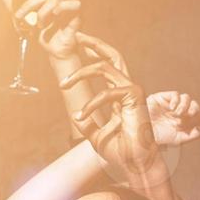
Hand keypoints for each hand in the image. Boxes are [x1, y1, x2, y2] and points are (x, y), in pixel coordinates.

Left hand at [5, 0, 81, 61]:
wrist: (55, 52)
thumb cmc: (46, 36)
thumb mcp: (28, 22)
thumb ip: (18, 9)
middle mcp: (64, 0)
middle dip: (29, 5)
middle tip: (20, 17)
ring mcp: (71, 8)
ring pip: (54, 1)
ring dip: (42, 13)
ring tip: (39, 25)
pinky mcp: (78, 16)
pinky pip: (72, 6)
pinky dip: (61, 8)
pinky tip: (55, 14)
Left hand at [64, 35, 160, 182]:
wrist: (135, 164)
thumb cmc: (121, 152)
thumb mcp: (96, 135)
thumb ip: (87, 123)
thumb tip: (75, 117)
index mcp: (120, 95)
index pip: (107, 66)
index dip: (94, 52)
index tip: (79, 45)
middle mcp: (127, 88)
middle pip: (111, 55)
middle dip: (93, 43)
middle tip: (75, 35)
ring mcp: (132, 90)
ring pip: (104, 67)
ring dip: (81, 73)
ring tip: (64, 84)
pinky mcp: (134, 97)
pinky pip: (107, 92)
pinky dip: (91, 104)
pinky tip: (81, 116)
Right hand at [146, 91, 199, 147]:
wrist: (140, 134)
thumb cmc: (159, 139)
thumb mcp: (179, 139)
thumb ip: (194, 134)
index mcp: (184, 123)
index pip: (199, 117)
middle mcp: (179, 113)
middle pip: (194, 106)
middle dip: (197, 109)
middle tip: (192, 115)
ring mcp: (171, 105)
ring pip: (187, 99)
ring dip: (186, 106)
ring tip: (178, 114)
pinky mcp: (162, 98)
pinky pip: (175, 95)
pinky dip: (176, 101)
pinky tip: (172, 109)